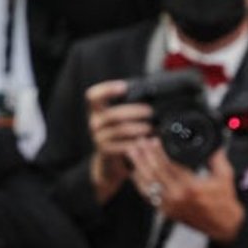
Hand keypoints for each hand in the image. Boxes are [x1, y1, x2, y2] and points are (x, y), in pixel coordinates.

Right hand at [85, 79, 153, 202]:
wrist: (110, 160)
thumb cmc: (120, 133)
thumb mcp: (120, 117)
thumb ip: (129, 105)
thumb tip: (153, 91)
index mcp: (97, 110)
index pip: (93, 96)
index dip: (107, 89)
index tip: (124, 87)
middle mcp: (94, 122)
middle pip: (112, 114)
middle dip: (134, 112)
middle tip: (151, 112)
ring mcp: (98, 138)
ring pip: (119, 130)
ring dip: (139, 128)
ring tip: (152, 127)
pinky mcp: (105, 151)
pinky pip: (122, 145)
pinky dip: (136, 143)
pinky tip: (147, 141)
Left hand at [127, 137, 245, 241]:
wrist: (222, 225)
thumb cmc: (223, 203)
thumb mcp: (224, 177)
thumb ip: (217, 159)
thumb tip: (212, 146)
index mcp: (190, 187)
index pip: (168, 166)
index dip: (158, 152)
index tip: (152, 141)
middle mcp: (176, 197)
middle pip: (154, 173)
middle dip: (144, 156)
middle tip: (137, 143)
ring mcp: (169, 206)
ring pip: (147, 185)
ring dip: (138, 167)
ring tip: (131, 154)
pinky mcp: (165, 212)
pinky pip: (148, 196)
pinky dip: (140, 184)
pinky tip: (135, 174)